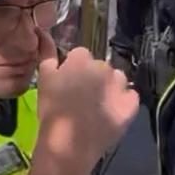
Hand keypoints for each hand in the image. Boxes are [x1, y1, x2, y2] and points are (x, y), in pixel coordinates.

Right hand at [35, 32, 137, 166]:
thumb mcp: (43, 78)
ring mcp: (120, 86)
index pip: (81, 55)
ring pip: (117, 79)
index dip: (74, 68)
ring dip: (110, 86)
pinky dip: (124, 101)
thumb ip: (46, 53)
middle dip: (93, 76)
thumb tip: (43, 31)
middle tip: (81, 95)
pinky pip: (131, 96)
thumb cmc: (52, 109)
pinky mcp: (131, 105)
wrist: (69, 142)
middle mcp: (104, 68)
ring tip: (98, 104)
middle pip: (100, 66)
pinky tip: (112, 111)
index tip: (68, 82)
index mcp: (81, 59)